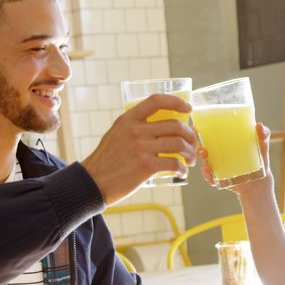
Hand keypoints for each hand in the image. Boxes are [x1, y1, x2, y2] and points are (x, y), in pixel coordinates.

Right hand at [82, 93, 196, 204]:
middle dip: (190, 135)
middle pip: (175, 125)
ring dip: (189, 153)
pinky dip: (182, 169)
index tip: (188, 109)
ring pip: (178, 144)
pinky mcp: (145, 166)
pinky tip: (181, 173)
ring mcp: (140, 148)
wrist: (92, 183)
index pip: (156, 101)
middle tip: (192, 145)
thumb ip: (134, 128)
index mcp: (128, 119)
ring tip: (189, 160)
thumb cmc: (106, 161)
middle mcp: (135, 130)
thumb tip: (162, 128)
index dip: (176, 102)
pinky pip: (174, 163)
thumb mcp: (115, 135)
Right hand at [198, 123, 274, 197]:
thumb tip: (259, 126)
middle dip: (198, 149)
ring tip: (208, 167)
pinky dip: (210, 178)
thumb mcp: (262, 144)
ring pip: (204, 164)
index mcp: (223, 140)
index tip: (195, 129)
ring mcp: (216, 165)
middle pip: (201, 148)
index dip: (198, 130)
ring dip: (203, 165)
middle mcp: (216, 152)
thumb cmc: (259, 156)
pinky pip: (210, 177)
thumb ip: (263, 134)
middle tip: (203, 151)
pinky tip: (213, 178)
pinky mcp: (218, 178)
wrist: (260, 179)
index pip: (207, 133)